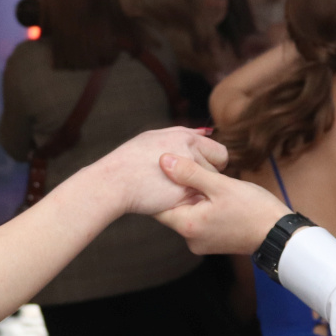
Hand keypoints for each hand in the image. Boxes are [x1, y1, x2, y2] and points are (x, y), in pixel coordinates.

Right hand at [87, 127, 228, 216]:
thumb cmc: (132, 159)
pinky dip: (188, 203)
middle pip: (216, 172)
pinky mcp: (185, 194)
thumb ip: (185, 134)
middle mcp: (193, 153)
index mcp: (187, 138)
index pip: (220, 153)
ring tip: (171, 190)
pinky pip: (197, 202)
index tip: (199, 171)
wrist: (114, 181)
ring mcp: (190, 174)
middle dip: (205, 178)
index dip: (213, 164)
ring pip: (207, 187)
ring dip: (197, 190)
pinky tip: (170, 199)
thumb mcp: (156, 137)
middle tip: (181, 182)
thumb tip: (207, 132)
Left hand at [153, 153, 289, 254]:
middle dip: (179, 190)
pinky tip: (214, 195)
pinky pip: (199, 220)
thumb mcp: (221, 185)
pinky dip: (203, 207)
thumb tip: (163, 159)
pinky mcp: (212, 242)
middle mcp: (190, 239)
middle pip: (173, 209)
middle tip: (187, 169)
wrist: (279, 235)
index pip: (158, 206)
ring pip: (188, 213)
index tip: (165, 169)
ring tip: (205, 181)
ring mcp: (201, 243)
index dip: (161, 185)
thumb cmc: (254, 209)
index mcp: (188, 226)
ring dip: (193, 197)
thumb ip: (190, 172)